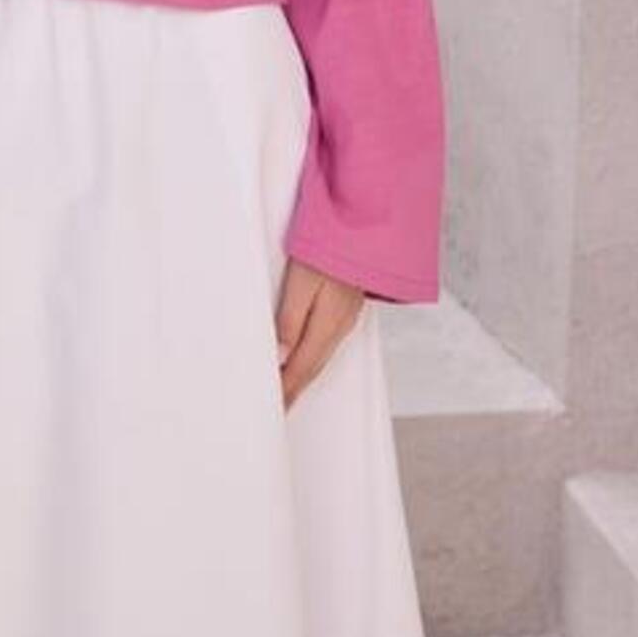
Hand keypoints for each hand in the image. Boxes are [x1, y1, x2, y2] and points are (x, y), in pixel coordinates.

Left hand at [274, 257, 365, 409]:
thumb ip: (290, 320)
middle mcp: (339, 327)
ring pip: (320, 357)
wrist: (364, 227)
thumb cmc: (331, 249)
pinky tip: (305, 359)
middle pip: (312, 367)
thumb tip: (279, 357)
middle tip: (278, 408)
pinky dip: (313, 358)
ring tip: (287, 390)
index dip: (286, 390)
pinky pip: (326, 344)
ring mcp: (345, 318)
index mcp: (326, 325)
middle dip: (294, 389)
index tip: (273, 409)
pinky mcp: (345, 308)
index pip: (301, 369)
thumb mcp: (302, 283)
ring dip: (303, 376)